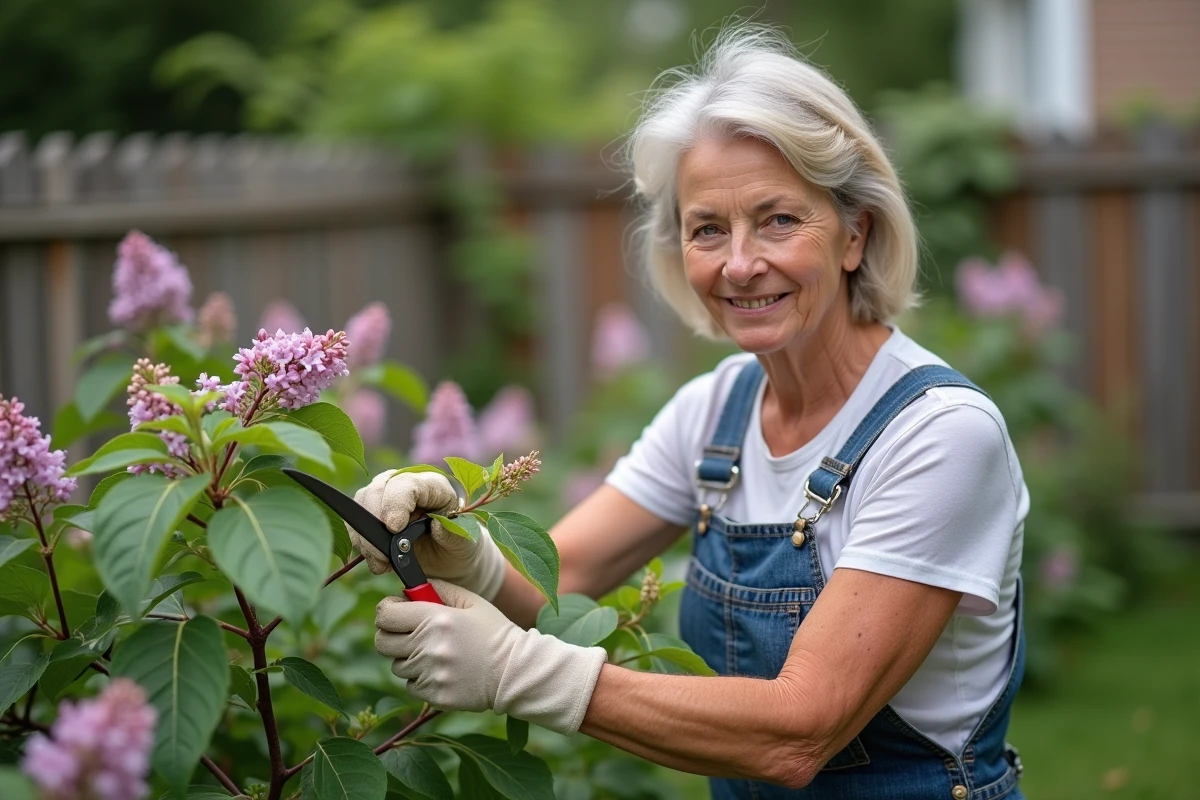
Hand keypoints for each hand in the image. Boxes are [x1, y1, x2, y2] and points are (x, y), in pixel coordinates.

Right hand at [352, 470, 505, 598]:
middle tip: (383, 554)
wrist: (449, 559)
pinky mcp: (372, 513)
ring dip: (366, 537)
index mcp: (433, 485)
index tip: (394, 528)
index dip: (396, 504)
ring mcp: (386, 496)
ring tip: (383, 561)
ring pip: (362, 504)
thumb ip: (454, 533)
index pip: (406, 484)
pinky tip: (379, 560)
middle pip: (377, 489)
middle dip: (375, 523)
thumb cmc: (459, 545)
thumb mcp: (464, 542)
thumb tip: (437, 525)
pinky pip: (355, 522)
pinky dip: (362, 544)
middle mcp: (406, 484)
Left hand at [374, 580, 606, 733]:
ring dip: (409, 659)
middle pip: (383, 642)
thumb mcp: (471, 602)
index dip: (387, 610)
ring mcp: (431, 674)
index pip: (386, 614)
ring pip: (397, 666)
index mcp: (436, 619)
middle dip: (391, 634)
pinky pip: (411, 686)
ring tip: (434, 653)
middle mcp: (429, 647)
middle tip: (407, 633)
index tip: (395, 611)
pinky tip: (443, 671)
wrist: (515, 670)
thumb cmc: (493, 631)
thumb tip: (409, 589)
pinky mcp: (435, 695)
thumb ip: (439, 589)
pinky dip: (421, 679)